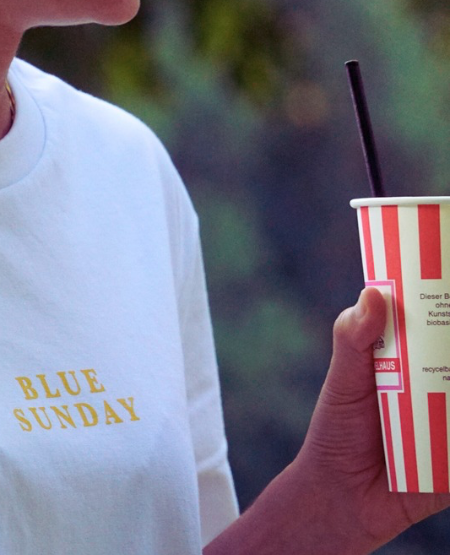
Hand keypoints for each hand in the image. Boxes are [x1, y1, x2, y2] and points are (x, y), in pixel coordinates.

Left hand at [205, 288, 449, 554]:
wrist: (343, 499)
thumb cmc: (338, 432)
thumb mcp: (344, 380)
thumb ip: (354, 338)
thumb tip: (374, 294)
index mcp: (408, 358)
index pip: (434, 320)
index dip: (441, 300)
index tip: (447, 277)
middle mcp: (435, 382)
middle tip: (442, 348)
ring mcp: (449, 418)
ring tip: (443, 393)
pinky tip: (449, 423)